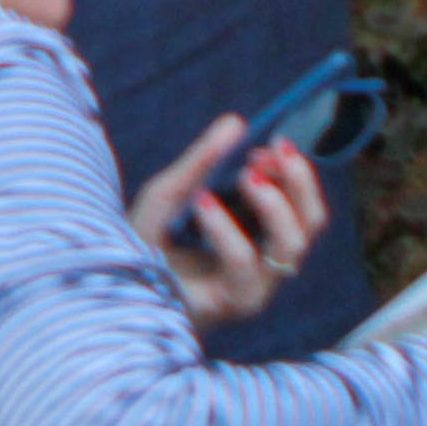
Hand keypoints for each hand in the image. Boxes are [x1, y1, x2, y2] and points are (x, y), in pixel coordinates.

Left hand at [136, 117, 326, 331]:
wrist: (114, 288)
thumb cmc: (144, 243)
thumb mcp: (170, 193)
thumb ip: (202, 161)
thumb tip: (236, 122)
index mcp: (258, 235)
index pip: (302, 205)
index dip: (296, 172)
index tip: (275, 142)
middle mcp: (265, 263)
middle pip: (312, 223)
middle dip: (297, 183)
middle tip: (269, 152)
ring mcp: (255, 287)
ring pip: (293, 245)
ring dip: (274, 204)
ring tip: (245, 175)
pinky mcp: (233, 304)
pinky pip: (245, 264)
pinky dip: (227, 228)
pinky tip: (202, 203)